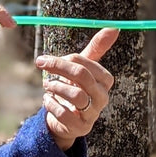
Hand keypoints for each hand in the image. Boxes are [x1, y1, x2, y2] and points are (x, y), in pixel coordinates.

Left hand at [37, 28, 118, 151]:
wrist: (64, 120)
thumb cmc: (74, 88)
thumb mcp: (82, 67)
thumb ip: (96, 48)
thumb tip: (114, 28)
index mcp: (105, 81)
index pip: (86, 64)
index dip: (64, 59)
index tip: (45, 59)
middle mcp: (102, 98)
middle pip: (83, 76)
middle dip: (58, 68)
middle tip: (40, 64)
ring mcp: (92, 115)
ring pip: (76, 95)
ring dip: (56, 87)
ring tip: (47, 85)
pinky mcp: (80, 128)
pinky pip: (64, 114)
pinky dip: (51, 104)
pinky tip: (47, 101)